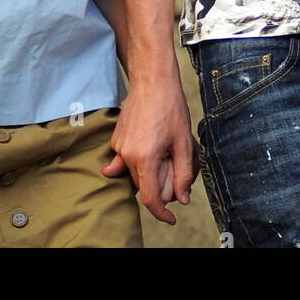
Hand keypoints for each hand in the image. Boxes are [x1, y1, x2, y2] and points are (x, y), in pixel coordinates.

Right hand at [100, 70, 196, 225]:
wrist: (152, 80)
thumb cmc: (170, 108)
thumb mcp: (184, 142)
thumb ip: (183, 174)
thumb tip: (182, 199)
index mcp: (145, 158)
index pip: (149, 199)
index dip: (161, 213)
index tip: (171, 219)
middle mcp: (127, 155)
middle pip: (143, 185)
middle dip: (160, 185)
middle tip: (177, 164)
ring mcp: (119, 147)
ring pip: (135, 173)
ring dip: (150, 171)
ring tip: (167, 148)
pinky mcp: (116, 139)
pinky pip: (127, 160)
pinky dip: (140, 160)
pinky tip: (152, 143)